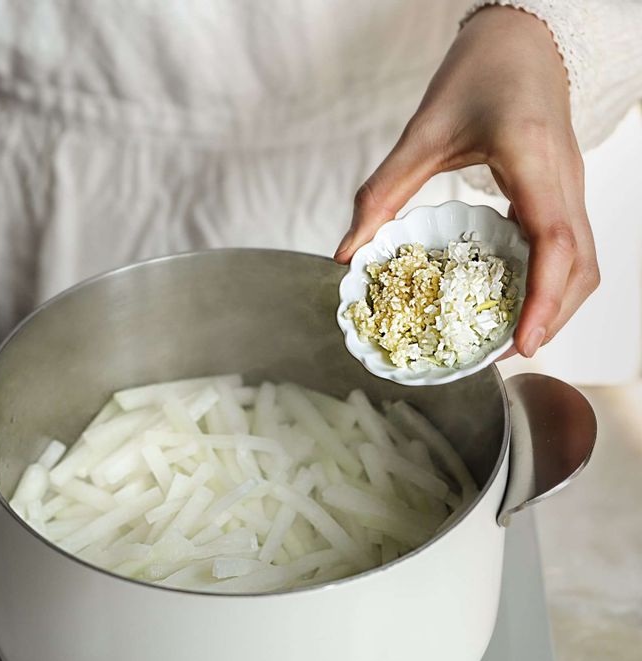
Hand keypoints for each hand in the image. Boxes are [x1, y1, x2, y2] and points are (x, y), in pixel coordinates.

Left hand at [334, 6, 598, 357]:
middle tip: (506, 352)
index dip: (544, 299)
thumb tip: (344, 255)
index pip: (555, 241)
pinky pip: (571, 247)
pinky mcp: (565, 191)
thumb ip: (381, 194)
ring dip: (556, 304)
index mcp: (532, 159)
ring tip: (511, 336)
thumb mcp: (420, 135)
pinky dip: (551, 282)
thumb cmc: (475, 76)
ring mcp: (571, 186)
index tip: (522, 343)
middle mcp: (564, 177)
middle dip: (551, 316)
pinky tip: (515, 298)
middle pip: (581, 265)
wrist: (521, 40)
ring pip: (584, 261)